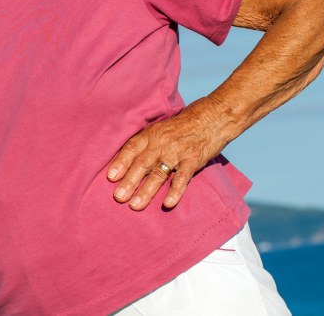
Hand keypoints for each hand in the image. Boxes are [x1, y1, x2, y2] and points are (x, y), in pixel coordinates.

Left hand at [106, 100, 232, 210]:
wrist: (213, 117)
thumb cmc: (183, 124)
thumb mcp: (161, 127)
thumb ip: (147, 142)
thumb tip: (128, 160)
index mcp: (151, 134)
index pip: (131, 148)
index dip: (120, 162)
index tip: (110, 177)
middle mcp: (162, 143)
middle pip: (142, 164)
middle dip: (129, 182)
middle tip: (118, 197)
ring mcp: (177, 153)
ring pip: (158, 174)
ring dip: (146, 191)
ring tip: (135, 205)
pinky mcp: (193, 160)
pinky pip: (182, 178)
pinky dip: (175, 191)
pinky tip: (167, 203)